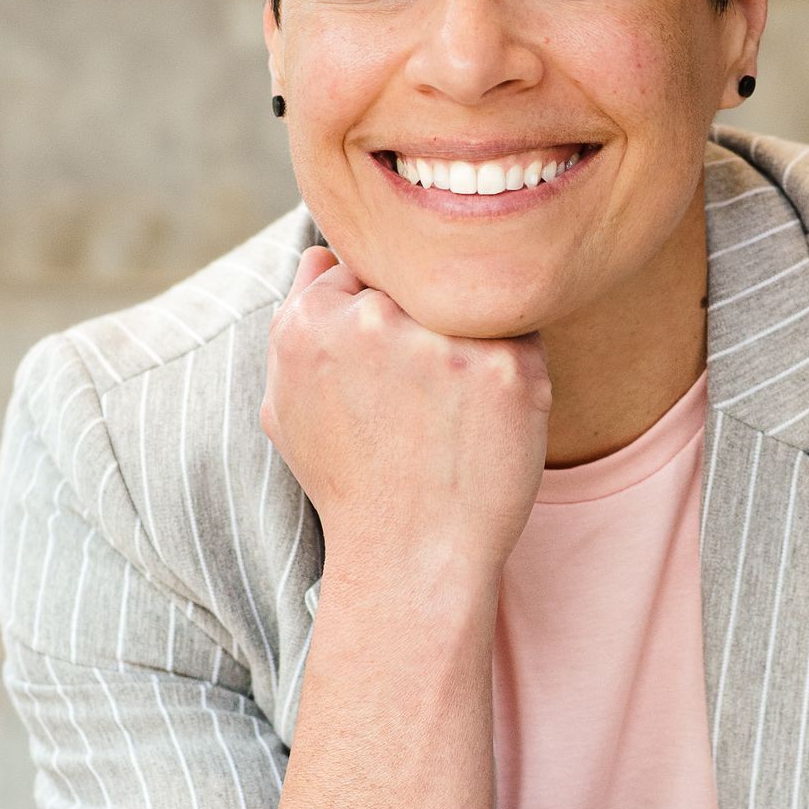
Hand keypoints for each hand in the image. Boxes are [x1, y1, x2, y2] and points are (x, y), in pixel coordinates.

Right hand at [260, 246, 548, 586]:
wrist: (413, 557)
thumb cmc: (350, 483)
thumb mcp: (287, 407)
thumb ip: (295, 318)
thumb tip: (323, 251)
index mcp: (308, 324)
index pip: (359, 268)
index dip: (378, 317)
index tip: (384, 372)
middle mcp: (371, 322)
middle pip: (415, 279)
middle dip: (422, 321)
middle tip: (421, 395)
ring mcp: (443, 341)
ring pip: (469, 301)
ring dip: (468, 339)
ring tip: (452, 411)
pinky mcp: (509, 366)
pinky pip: (521, 333)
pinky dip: (510, 370)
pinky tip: (485, 421)